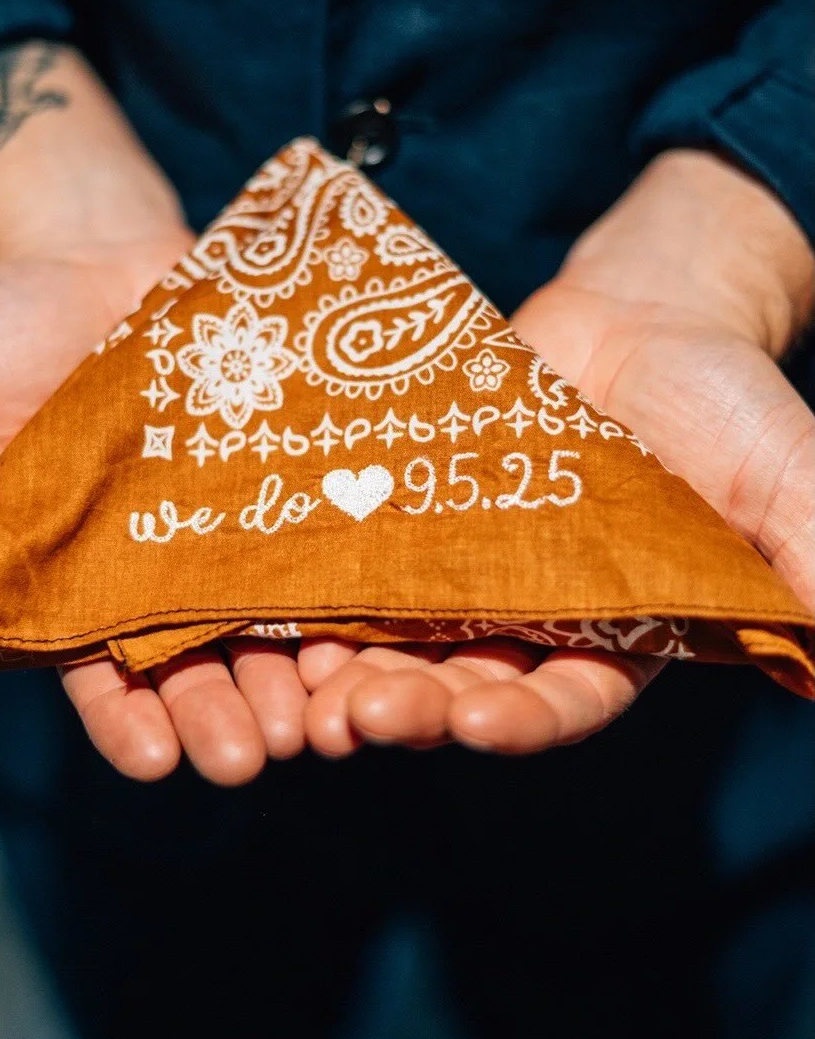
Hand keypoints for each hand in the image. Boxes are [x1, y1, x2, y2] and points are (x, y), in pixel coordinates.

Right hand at [0, 41, 308, 785]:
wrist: (94, 247)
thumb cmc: (3, 326)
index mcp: (62, 575)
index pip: (92, 673)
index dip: (122, 722)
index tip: (153, 761)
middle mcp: (148, 566)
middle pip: (193, 665)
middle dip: (221, 715)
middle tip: (252, 757)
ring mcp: (220, 522)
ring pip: (263, 619)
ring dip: (293, 675)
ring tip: (320, 718)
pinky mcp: (277, 475)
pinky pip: (316, 537)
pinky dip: (339, 585)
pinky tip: (368, 626)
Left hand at [299, 151, 814, 755]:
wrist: (638, 316)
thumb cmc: (720, 396)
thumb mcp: (782, 474)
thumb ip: (810, 558)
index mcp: (617, 631)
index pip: (565, 700)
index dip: (524, 718)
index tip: (481, 722)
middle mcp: (529, 618)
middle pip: (463, 684)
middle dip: (415, 707)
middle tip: (361, 719)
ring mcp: (461, 569)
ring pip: (397, 637)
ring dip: (350, 670)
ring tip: (309, 688)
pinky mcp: (410, 516)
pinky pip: (359, 563)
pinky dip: (319, 591)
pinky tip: (276, 608)